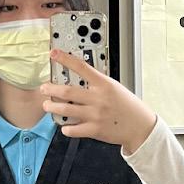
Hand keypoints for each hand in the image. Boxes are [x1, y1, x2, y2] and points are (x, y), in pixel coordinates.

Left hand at [42, 50, 156, 152]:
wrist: (140, 126)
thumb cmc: (128, 107)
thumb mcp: (115, 88)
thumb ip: (98, 84)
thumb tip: (80, 79)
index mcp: (104, 84)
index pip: (82, 67)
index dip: (65, 59)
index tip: (54, 54)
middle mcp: (98, 99)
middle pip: (68, 91)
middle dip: (51, 89)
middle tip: (44, 88)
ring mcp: (95, 115)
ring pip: (67, 109)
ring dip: (53, 107)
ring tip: (47, 105)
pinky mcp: (94, 130)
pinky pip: (73, 129)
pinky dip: (66, 128)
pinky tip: (64, 125)